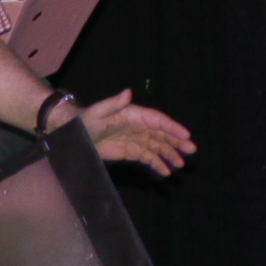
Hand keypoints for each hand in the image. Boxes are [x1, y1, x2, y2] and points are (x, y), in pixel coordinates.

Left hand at [79, 90, 195, 177]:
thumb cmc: (85, 120)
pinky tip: (166, 172)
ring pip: (158, 147)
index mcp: (134, 114)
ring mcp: (137, 139)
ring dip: (170, 154)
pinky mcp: (132, 151)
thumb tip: (128, 92)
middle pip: (162, 134)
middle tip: (191, 150)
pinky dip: (158, 164)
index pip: (158, 120)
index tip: (185, 135)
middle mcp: (139, 126)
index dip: (172, 127)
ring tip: (180, 165)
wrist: (75, 134)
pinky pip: (148, 157)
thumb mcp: (98, 111)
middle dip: (177, 142)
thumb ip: (113, 103)